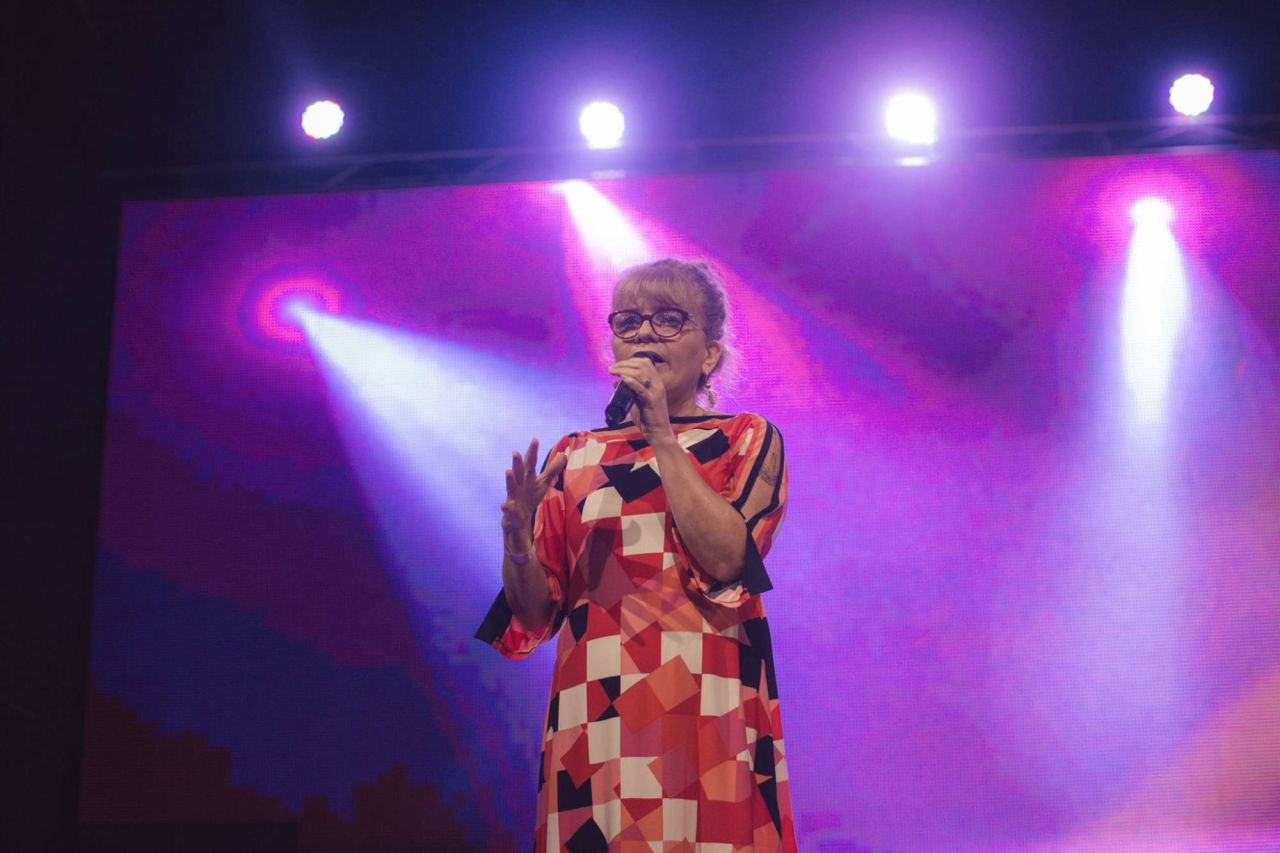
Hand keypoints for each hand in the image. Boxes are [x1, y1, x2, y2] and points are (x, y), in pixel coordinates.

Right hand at [501, 438, 566, 552]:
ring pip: (511, 486)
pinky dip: (506, 507)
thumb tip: (563, 454)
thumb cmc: (530, 495)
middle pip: (519, 471)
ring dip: (509, 479)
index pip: (530, 462)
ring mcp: (513, 496)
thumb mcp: (543, 482)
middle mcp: (519, 483)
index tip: (534, 439)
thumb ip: (552, 469)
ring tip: (507, 471)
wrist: (518, 517)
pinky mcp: (511, 510)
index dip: (532, 451)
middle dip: (517, 462)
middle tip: (516, 452)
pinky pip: (508, 508)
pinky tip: (504, 506)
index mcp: (527, 476)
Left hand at [608, 356, 671, 438]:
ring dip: (624, 370)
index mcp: (656, 382)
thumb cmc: (648, 418)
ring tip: (612, 371)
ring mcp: (656, 393)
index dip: (630, 360)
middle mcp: (658, 385)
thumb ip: (628, 391)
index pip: (645, 363)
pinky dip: (632, 382)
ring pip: (641, 374)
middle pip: (642, 365)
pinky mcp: (652, 402)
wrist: (658, 433)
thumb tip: (614, 382)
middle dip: (624, 364)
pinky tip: (623, 378)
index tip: (617, 365)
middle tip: (611, 368)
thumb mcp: (637, 401)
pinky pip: (641, 389)